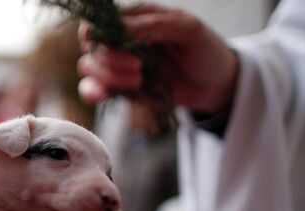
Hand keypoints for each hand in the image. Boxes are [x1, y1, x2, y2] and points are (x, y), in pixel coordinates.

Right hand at [77, 2, 238, 114]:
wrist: (215, 85)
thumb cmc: (205, 50)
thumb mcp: (189, 29)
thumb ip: (154, 26)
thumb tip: (119, 29)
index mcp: (135, 18)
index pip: (100, 22)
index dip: (101, 35)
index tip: (124, 48)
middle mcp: (121, 40)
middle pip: (92, 46)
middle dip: (110, 60)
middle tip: (139, 68)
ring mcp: (118, 65)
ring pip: (89, 68)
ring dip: (108, 77)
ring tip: (139, 82)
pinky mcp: (120, 87)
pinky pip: (93, 89)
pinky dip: (93, 93)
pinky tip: (103, 96)